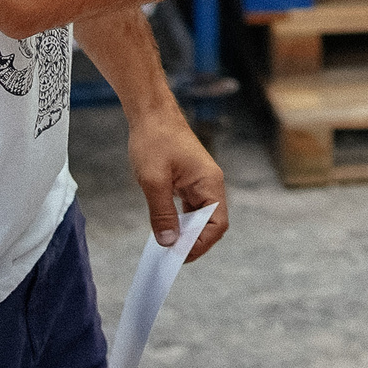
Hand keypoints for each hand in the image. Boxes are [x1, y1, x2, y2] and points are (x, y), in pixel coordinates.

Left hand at [126, 98, 227, 261]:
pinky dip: (182, 221)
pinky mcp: (190, 181)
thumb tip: (168, 242)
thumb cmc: (154, 140)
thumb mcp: (153, 180)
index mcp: (210, 183)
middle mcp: (210, 184)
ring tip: (167, 244)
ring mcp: (201, 183)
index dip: (200, 243)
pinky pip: (191, 208)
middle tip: (170, 253)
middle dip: (194, 241)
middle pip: (212, 224)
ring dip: (187, 232)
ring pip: (201, 217)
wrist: (151, 113)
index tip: (177, 254)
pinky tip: (167, 227)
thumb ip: (162, 213)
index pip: (217, 224)